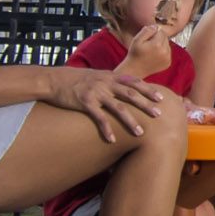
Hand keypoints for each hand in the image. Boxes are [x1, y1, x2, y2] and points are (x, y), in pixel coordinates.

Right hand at [51, 65, 166, 139]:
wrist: (53, 79)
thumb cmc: (75, 79)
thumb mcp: (96, 75)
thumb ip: (110, 81)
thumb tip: (123, 87)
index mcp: (110, 76)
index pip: (134, 82)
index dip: (148, 89)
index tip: (161, 97)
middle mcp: (106, 83)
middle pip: (131, 94)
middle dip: (146, 104)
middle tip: (159, 114)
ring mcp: (96, 93)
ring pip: (118, 108)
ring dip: (130, 121)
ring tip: (140, 133)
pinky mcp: (84, 102)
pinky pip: (98, 118)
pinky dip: (106, 129)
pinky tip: (112, 139)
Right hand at [128, 22, 174, 65]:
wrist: (135, 70)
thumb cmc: (134, 53)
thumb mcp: (137, 40)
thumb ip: (147, 30)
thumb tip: (156, 27)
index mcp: (157, 44)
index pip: (160, 31)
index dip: (153, 33)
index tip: (146, 40)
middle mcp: (165, 51)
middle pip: (165, 37)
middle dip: (158, 38)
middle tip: (148, 45)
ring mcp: (167, 58)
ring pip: (167, 45)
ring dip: (161, 45)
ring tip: (151, 51)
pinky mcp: (168, 63)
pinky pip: (168, 52)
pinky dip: (162, 52)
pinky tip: (154, 56)